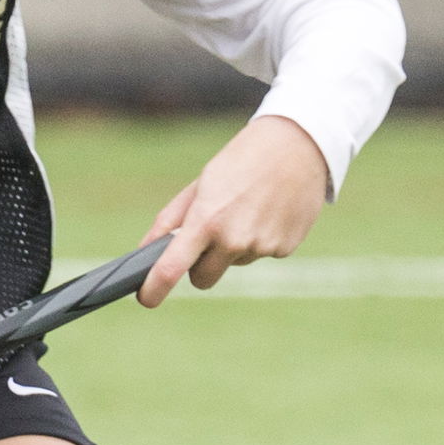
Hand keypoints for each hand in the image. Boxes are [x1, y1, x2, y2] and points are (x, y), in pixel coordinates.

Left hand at [142, 114, 333, 305]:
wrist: (298, 145)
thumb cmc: (241, 161)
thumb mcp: (201, 184)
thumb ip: (171, 219)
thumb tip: (147, 250)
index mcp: (206, 220)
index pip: (171, 268)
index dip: (154, 289)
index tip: (146, 298)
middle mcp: (234, 240)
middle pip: (203, 279)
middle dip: (199, 267)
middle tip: (207, 239)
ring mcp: (261, 247)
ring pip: (235, 262)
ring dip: (235, 245)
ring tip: (248, 208)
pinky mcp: (284, 249)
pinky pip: (260, 253)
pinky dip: (260, 239)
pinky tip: (269, 211)